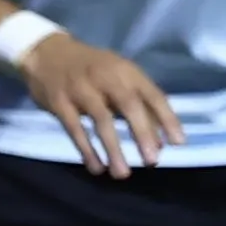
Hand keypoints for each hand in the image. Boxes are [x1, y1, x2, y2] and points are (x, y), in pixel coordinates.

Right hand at [17, 33, 183, 177]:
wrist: (46, 51)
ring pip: (101, 120)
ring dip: (113, 148)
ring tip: (122, 173)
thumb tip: (160, 141)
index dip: (167, 118)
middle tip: (152, 160)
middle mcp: (107, 77)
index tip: (179, 143)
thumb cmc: (92, 68)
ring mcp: (81, 89)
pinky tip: (97, 167)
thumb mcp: (119, 77)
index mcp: (127, 71)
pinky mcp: (60, 102)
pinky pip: (75, 129)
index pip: (153, 94)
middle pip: (129, 105)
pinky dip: (87, 150)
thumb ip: (140, 105)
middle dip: (142, 133)